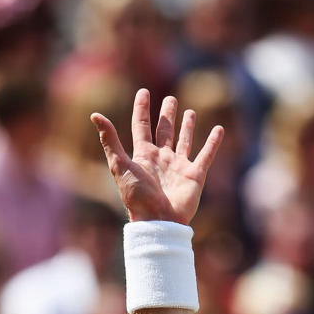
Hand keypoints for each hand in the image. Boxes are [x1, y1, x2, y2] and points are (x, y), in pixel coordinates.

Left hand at [92, 89, 223, 225]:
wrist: (158, 221)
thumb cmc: (137, 196)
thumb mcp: (120, 165)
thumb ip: (110, 141)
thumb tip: (95, 116)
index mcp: (143, 156)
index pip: (141, 126)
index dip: (142, 109)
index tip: (144, 92)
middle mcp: (161, 159)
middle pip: (164, 131)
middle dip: (166, 115)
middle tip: (170, 100)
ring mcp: (178, 167)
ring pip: (184, 140)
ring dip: (187, 126)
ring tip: (190, 112)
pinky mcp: (194, 175)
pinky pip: (206, 155)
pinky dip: (213, 143)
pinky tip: (219, 130)